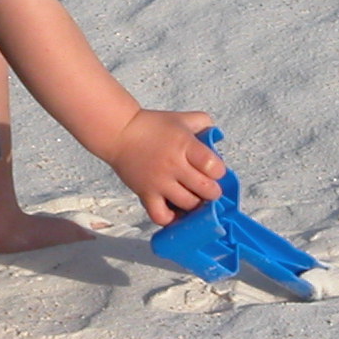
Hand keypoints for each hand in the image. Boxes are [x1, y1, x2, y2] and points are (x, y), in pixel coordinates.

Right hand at [105, 109, 226, 225]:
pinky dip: (171, 219)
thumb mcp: (182, 118)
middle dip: (212, 191)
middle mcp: (173, 165)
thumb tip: (217, 139)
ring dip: (196, 204)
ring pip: (188, 205)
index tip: (214, 171)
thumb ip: (204, 123)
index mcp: (185, 145)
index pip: (214, 166)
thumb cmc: (153, 126)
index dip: (219, 172)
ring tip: (194, 198)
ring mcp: (159, 182)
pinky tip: (175, 212)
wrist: (119, 133)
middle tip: (207, 187)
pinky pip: (161, 216)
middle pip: (205, 189)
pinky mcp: (145, 194)